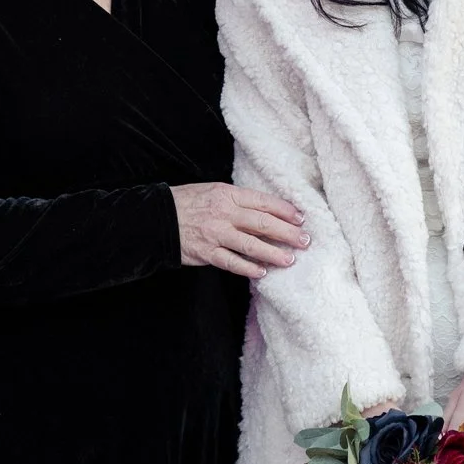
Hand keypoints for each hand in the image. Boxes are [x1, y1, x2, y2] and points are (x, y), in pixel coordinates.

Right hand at [171, 182, 306, 278]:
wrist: (157, 218)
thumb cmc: (188, 202)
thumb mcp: (214, 191)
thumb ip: (238, 200)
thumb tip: (267, 210)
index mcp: (228, 194)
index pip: (264, 202)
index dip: (286, 210)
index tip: (302, 218)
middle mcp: (224, 213)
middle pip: (263, 223)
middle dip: (288, 233)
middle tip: (305, 241)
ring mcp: (216, 234)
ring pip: (251, 245)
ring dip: (273, 254)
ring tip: (289, 260)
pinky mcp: (206, 252)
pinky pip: (232, 262)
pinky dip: (248, 268)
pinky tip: (262, 273)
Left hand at [442, 372, 463, 452]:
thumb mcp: (456, 396)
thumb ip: (446, 418)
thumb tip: (440, 434)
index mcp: (461, 427)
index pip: (446, 447)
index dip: (442, 447)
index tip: (440, 445)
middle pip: (460, 454)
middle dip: (454, 451)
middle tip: (450, 445)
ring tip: (463, 446)